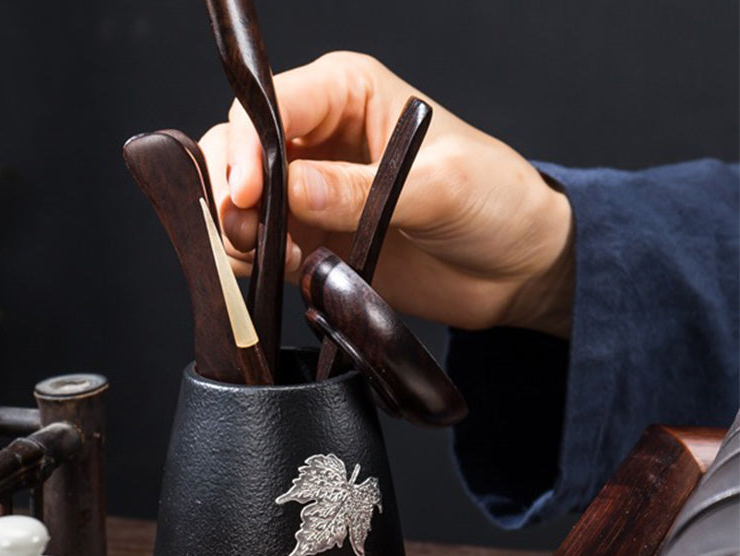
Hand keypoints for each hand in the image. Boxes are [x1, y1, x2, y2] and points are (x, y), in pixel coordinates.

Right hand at [199, 51, 573, 336]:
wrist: (514, 268)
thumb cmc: (495, 202)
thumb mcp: (439, 186)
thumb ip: (362, 190)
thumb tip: (294, 190)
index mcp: (347, 95)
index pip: (270, 105)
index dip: (248, 146)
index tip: (248, 194)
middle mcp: (318, 138)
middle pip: (238, 149)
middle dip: (231, 190)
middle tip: (246, 230)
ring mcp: (309, 194)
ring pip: (239, 202)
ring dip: (239, 231)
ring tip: (274, 255)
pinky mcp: (310, 242)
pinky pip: (260, 248)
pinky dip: (258, 263)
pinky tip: (293, 271)